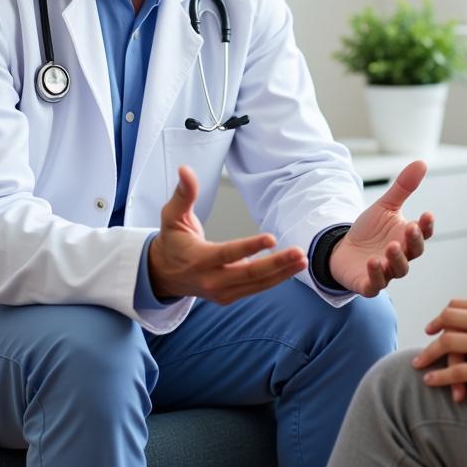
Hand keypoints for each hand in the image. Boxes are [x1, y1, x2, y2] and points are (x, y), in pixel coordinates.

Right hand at [148, 166, 306, 302]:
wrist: (163, 275)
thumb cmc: (172, 241)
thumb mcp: (172, 215)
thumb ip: (184, 194)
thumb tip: (185, 169)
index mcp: (199, 259)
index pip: (228, 253)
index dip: (250, 247)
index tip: (272, 238)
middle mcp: (211, 280)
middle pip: (249, 274)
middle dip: (276, 263)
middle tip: (299, 252)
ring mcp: (221, 292)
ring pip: (256, 284)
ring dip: (282, 273)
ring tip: (302, 260)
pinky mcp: (229, 297)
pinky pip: (255, 288)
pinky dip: (275, 278)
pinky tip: (292, 267)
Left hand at [328, 160, 432, 296]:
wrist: (343, 249)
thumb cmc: (370, 230)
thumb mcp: (385, 206)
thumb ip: (403, 188)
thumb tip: (422, 162)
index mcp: (406, 238)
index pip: (422, 233)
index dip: (427, 226)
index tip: (428, 214)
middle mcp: (400, 256)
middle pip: (413, 253)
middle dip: (413, 242)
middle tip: (409, 228)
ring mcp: (386, 272)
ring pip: (398, 270)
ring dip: (396, 259)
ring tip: (390, 247)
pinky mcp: (368, 283)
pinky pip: (375, 284)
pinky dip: (376, 276)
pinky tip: (373, 263)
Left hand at [412, 297, 466, 397]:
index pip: (458, 305)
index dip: (443, 315)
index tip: (435, 325)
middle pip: (447, 321)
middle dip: (432, 332)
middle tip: (425, 342)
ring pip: (447, 345)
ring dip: (428, 355)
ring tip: (418, 364)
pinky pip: (456, 372)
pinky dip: (440, 377)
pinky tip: (431, 382)